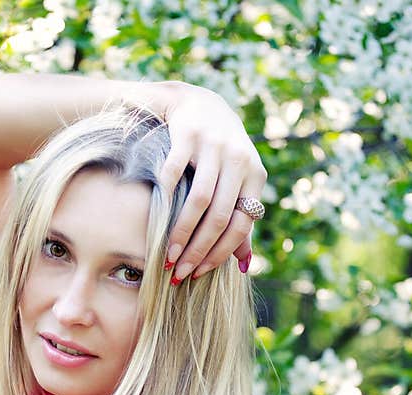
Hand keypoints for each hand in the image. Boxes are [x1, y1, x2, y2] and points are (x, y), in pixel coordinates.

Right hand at [158, 82, 266, 283]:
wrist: (200, 104)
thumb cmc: (220, 154)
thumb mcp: (238, 182)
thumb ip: (241, 220)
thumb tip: (245, 265)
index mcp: (255, 175)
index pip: (241, 224)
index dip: (220, 253)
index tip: (198, 273)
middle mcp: (239, 160)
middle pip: (220, 217)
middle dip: (198, 250)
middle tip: (179, 272)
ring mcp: (213, 146)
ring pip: (199, 200)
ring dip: (182, 232)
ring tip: (168, 255)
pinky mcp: (188, 135)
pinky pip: (175, 174)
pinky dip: (166, 200)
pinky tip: (156, 222)